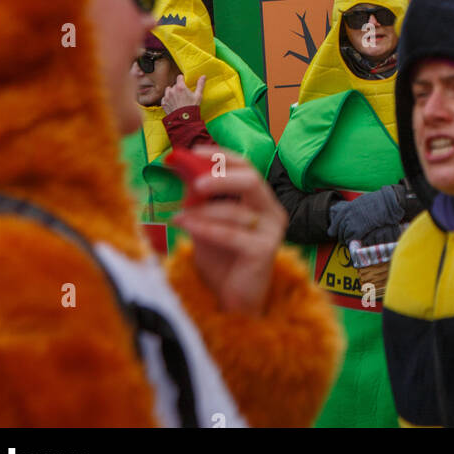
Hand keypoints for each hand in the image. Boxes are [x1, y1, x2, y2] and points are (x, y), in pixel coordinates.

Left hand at [162, 74, 205, 114]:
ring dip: (172, 92)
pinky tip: (173, 103)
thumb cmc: (192, 107)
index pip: (179, 77)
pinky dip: (167, 99)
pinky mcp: (164, 103)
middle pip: (174, 85)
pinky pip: (164, 98)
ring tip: (177, 98)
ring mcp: (167, 97)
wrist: (184, 120)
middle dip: (178, 88)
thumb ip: (200, 85)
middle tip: (183, 94)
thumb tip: (203, 76)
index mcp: (180, 87)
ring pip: (168, 90)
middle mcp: (172, 90)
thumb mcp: (198, 96)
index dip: (182, 79)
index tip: (184, 83)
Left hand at [173, 149, 286, 315]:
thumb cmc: (222, 259)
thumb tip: (182, 171)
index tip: (194, 152)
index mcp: (262, 199)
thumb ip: (199, 200)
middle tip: (195, 182)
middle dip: (220, 177)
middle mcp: (273, 210)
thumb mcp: (207, 223)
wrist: (233, 301)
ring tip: (180, 215)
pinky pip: (230, 234)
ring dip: (203, 211)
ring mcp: (271, 231)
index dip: (222, 156)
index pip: (246, 166)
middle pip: (251, 179)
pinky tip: (185, 226)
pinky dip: (205, 228)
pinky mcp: (264, 251)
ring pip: (235, 210)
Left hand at [327, 185, 403, 243]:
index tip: (332, 233)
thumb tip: (352, 215)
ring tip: (352, 242)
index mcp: (348, 207)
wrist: (386, 202)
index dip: (333, 229)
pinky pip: (352, 239)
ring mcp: (353, 222)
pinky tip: (357, 243)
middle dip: (341, 237)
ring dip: (348, 240)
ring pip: (345, 236)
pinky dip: (354, 243)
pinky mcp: (360, 230)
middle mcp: (348, 215)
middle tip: (344, 240)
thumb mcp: (362, 201)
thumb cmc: (378, 201)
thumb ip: (354, 209)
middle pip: (340, 230)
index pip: (336, 221)